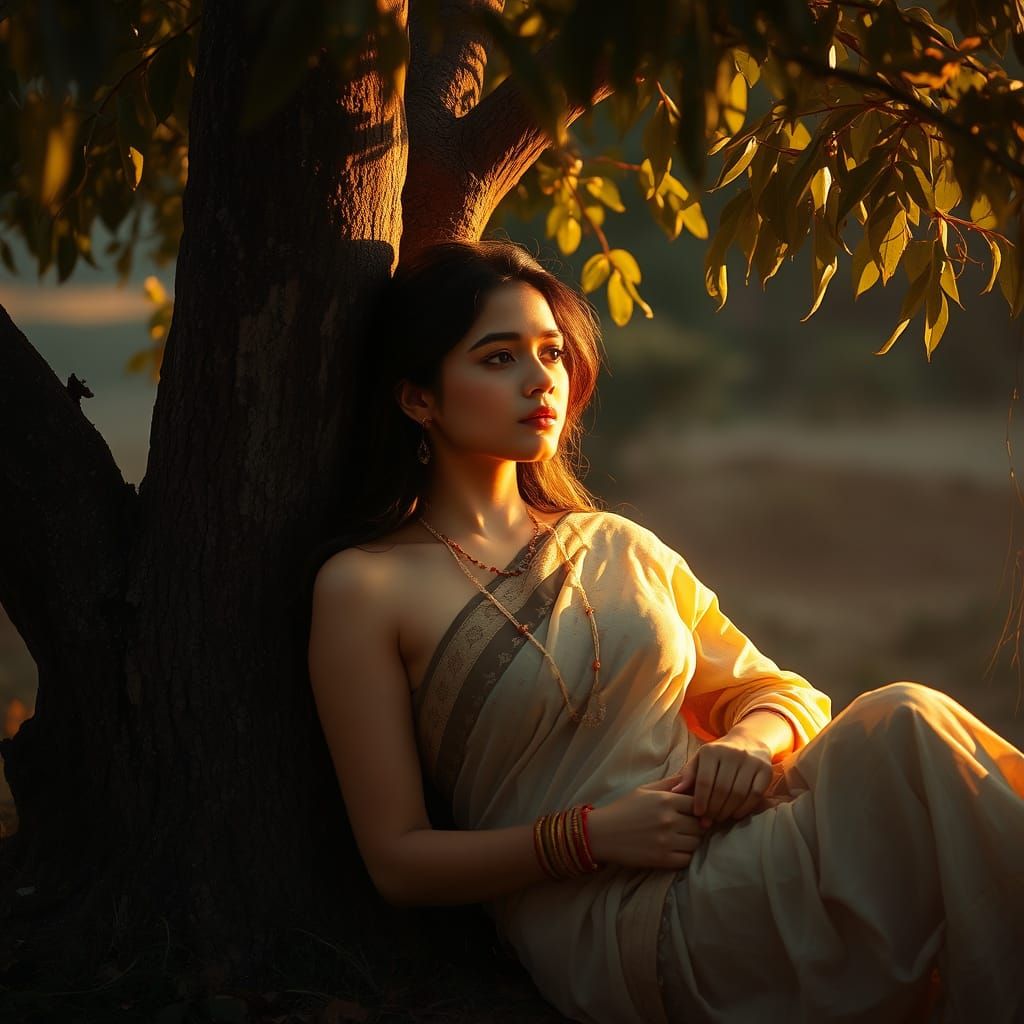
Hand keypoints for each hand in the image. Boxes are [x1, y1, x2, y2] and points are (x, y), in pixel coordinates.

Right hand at [586, 775, 711, 870]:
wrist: (602, 833)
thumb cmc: (624, 809)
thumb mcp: (644, 790)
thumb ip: (669, 783)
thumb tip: (690, 777)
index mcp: (665, 800)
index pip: (698, 803)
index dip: (699, 808)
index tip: (694, 812)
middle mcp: (668, 820)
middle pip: (700, 825)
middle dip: (698, 826)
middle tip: (690, 827)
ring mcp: (666, 841)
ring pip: (696, 843)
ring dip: (692, 841)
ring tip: (682, 838)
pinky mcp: (662, 859)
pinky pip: (687, 859)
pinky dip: (685, 856)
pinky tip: (675, 850)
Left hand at [670, 733, 773, 825]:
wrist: (749, 741)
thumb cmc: (718, 756)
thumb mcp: (700, 760)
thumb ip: (688, 775)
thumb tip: (674, 793)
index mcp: (712, 750)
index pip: (704, 780)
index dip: (700, 800)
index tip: (697, 813)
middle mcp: (732, 753)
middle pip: (721, 789)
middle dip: (713, 808)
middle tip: (708, 821)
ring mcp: (751, 761)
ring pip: (738, 793)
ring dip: (727, 810)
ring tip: (720, 818)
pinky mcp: (766, 769)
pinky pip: (755, 794)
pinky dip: (744, 808)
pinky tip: (736, 814)